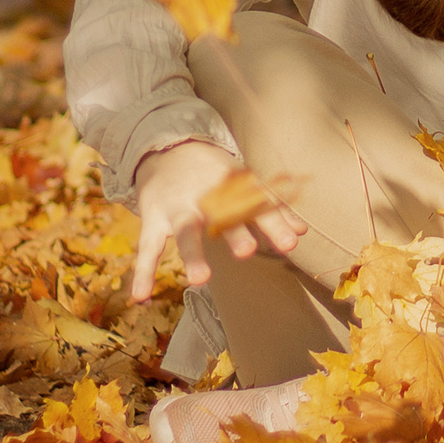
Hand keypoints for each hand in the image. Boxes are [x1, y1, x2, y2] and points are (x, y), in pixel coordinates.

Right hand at [128, 141, 305, 301]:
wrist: (167, 146)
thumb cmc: (214, 173)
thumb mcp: (243, 183)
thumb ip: (271, 209)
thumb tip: (303, 231)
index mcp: (232, 185)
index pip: (257, 205)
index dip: (274, 223)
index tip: (292, 243)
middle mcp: (206, 196)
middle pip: (222, 214)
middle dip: (234, 232)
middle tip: (248, 252)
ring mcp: (177, 207)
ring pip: (185, 232)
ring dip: (193, 254)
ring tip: (201, 279)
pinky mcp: (153, 217)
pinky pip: (148, 247)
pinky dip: (142, 271)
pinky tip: (140, 297)